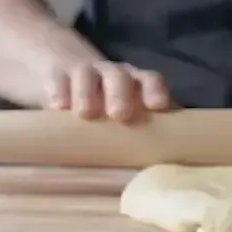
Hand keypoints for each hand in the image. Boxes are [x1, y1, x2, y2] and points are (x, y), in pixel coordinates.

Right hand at [45, 61, 176, 120]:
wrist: (64, 71)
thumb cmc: (107, 104)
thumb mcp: (129, 113)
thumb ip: (150, 129)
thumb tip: (175, 160)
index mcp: (135, 84)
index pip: (150, 79)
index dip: (155, 90)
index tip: (158, 105)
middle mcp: (112, 75)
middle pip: (119, 76)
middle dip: (121, 93)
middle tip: (120, 114)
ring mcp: (83, 73)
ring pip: (87, 74)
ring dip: (88, 92)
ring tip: (86, 113)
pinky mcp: (56, 76)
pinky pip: (57, 79)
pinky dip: (58, 92)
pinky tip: (57, 107)